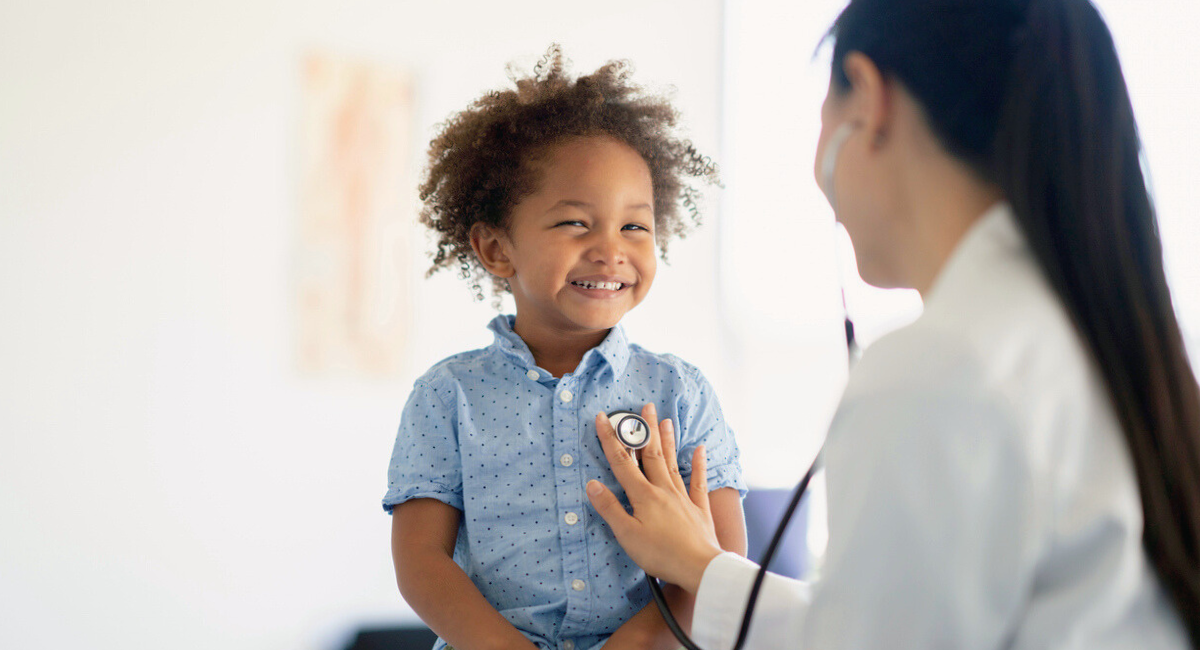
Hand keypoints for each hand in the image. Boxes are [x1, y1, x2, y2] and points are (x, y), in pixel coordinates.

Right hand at [586, 403, 723, 593]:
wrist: (699, 567)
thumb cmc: (661, 554)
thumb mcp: (627, 534)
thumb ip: (610, 508)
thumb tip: (592, 485)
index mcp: (644, 496)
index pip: (622, 462)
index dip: (610, 440)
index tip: (602, 419)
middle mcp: (663, 490)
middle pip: (651, 454)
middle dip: (645, 430)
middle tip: (645, 406)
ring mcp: (683, 497)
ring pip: (672, 462)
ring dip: (667, 440)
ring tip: (665, 420)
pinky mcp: (699, 508)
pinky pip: (698, 481)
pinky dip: (699, 464)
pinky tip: (700, 449)